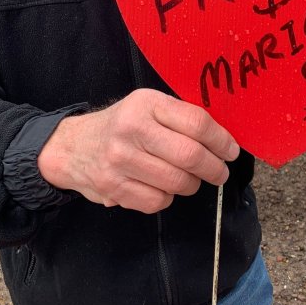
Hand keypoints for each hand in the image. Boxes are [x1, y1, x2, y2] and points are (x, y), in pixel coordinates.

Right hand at [37, 89, 239, 212]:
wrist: (74, 146)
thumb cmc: (122, 125)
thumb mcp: (147, 106)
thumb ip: (179, 117)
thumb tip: (222, 139)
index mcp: (146, 103)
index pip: (197, 123)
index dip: (221, 140)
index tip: (231, 151)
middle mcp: (132, 129)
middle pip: (190, 156)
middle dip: (214, 168)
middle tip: (220, 172)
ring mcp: (120, 159)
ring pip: (177, 182)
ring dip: (191, 184)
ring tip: (190, 179)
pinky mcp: (113, 187)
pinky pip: (158, 201)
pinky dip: (167, 198)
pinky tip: (161, 186)